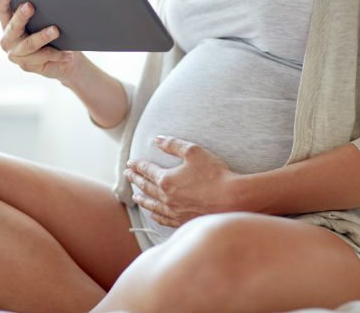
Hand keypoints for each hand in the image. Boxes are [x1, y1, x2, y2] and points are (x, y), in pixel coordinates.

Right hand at [0, 0, 82, 81]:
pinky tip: (68, 54)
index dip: (2, 1)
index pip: (1, 11)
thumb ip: (40, 14)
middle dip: (21, 16)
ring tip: (55, 30)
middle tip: (30, 6)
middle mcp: (8, 39)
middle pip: (13, 27)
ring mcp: (16, 54)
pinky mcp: (26, 66)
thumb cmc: (51, 35)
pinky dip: (57, 54)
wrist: (62, 61)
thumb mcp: (44, 22)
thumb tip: (49, 1)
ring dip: (43, 36)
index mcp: (8, 24)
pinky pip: (43, 57)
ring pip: (30, 44)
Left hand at [124, 135, 242, 226]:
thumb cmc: (214, 174)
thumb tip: (157, 139)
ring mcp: (174, 211)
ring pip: (152, 205)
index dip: (137, 165)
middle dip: (135, 179)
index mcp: (166, 180)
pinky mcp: (183, 220)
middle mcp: (166, 197)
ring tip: (134, 196)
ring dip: (142, 199)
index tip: (130, 163)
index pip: (147, 170)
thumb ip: (173, 145)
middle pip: (146, 187)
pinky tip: (152, 214)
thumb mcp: (194, 152)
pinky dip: (154, 215)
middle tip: (127, 175)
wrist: (231, 199)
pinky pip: (163, 219)